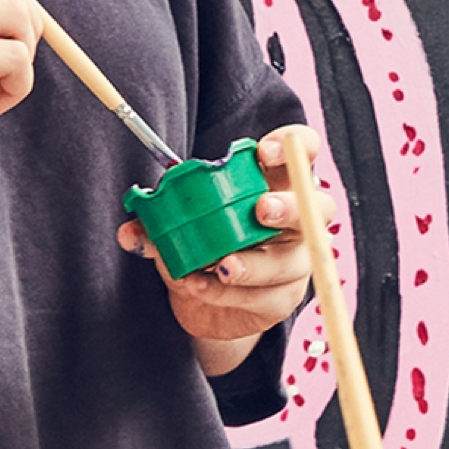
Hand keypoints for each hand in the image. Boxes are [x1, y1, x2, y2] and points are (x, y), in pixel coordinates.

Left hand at [118, 124, 319, 345]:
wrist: (204, 304)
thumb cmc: (202, 246)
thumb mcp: (179, 227)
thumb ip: (157, 224)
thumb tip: (130, 231)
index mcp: (276, 184)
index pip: (304, 150)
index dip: (293, 144)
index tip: (262, 152)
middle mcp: (296, 222)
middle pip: (318, 207)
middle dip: (291, 206)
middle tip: (261, 209)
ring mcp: (295, 262)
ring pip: (290, 261)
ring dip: (256, 263)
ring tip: (224, 266)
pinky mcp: (282, 300)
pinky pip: (264, 297)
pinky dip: (229, 294)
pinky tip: (200, 286)